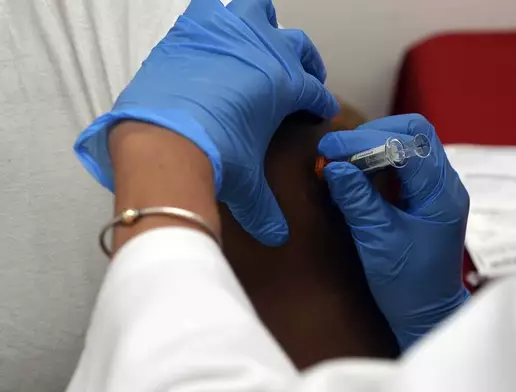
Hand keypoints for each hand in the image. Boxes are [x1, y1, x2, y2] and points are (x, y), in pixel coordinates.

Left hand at [74, 0, 338, 245]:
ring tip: (259, 40)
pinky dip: (215, 21)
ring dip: (263, 24)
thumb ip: (264, 208)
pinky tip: (212, 37)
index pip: (314, 91)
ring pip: (258, 10)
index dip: (320, 102)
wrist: (164, 140)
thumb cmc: (214, 158)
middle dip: (304, 63)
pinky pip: (210, 11)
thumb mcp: (246, 184)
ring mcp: (228, 35)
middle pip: (298, 47)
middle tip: (301, 78)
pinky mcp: (192, 31)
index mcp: (285, 85)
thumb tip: (276, 236)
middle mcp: (263, 52)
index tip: (319, 109)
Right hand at [318, 114, 469, 349]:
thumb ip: (357, 200)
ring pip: (410, 144)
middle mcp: (445, 184)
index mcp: (440, 195)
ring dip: (375, 145)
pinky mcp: (426, 197)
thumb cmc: (407, 283)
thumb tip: (333, 166)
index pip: (408, 144)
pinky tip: (358, 172)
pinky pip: (406, 163)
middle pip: (415, 133)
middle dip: (372, 134)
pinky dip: (380, 160)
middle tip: (338, 150)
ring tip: (344, 158)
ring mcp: (438, 189)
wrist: (427, 313)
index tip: (330, 149)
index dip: (366, 140)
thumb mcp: (378, 241)